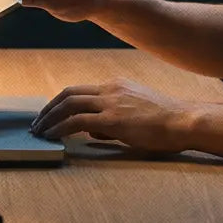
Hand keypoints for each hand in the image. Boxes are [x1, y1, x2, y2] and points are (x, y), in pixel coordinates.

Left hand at [30, 79, 197, 153]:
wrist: (185, 120)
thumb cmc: (166, 122)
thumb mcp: (136, 113)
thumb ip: (112, 119)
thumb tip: (91, 130)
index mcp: (117, 86)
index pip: (80, 90)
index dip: (61, 102)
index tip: (50, 114)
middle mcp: (111, 89)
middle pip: (69, 93)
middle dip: (49, 108)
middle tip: (38, 123)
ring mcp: (112, 102)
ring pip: (69, 104)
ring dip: (49, 118)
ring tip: (39, 131)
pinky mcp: (114, 119)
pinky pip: (77, 121)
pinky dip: (60, 127)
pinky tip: (53, 136)